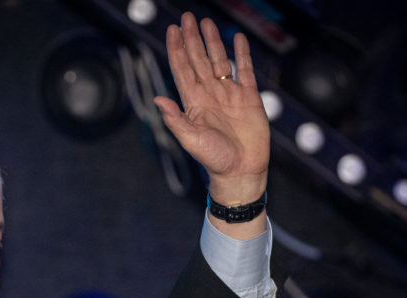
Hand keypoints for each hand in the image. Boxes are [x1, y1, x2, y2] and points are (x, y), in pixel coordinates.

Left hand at [154, 13, 269, 209]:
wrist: (241, 170)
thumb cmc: (214, 159)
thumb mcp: (190, 140)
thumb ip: (174, 119)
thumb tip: (157, 99)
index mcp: (193, 102)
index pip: (182, 69)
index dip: (177, 49)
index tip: (172, 30)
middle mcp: (210, 94)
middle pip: (198, 59)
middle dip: (192, 38)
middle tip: (188, 17)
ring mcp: (229, 94)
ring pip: (219, 61)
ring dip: (213, 42)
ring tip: (207, 23)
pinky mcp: (249, 98)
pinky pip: (245, 70)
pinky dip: (242, 54)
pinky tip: (237, 40)